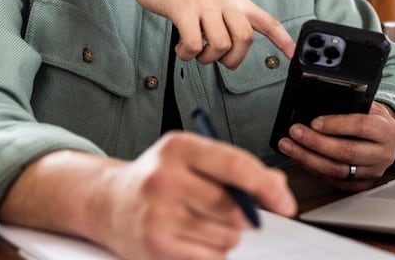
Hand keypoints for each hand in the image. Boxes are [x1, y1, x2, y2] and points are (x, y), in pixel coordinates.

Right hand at [95, 133, 297, 259]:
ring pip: (227, 237)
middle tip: (233, 213)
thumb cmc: (158, 179)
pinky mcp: (157, 246)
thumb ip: (236, 168)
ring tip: (201, 223)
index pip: (236, 165)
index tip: (285, 203)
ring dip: (226, 236)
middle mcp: (165, 178)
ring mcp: (158, 214)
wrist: (109, 203)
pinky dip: (211, 253)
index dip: (267, 187)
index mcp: (178, 147)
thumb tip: (277, 188)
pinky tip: (192, 238)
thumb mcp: (192, 159)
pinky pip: (211, 258)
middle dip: (246, 216)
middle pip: (235, 208)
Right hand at [130, 0, 294, 68]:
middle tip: (218, 60)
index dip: (282, 38)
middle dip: (233, 59)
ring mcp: (204, 4)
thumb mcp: (214, 2)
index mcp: (235, 1)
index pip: (266, 20)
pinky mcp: (184, 10)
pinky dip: (188, 55)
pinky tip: (181, 49)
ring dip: (207, 59)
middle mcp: (224, 1)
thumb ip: (228, 20)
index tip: (293, 54)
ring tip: (195, 52)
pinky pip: (195, 45)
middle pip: (245, 38)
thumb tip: (234, 49)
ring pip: (220, 45)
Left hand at [275, 102, 394, 189]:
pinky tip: (301, 159)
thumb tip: (319, 104)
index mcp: (387, 130)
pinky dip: (315, 171)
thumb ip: (352, 105)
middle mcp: (383, 154)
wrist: (388, 138)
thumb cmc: (374, 119)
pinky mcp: (362, 184)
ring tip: (290, 147)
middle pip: (346, 151)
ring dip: (309, 159)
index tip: (314, 122)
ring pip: (337, 170)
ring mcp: (373, 172)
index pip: (361, 126)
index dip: (336, 124)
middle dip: (315, 142)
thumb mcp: (370, 106)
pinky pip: (335, 181)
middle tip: (295, 133)